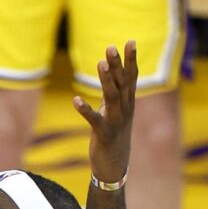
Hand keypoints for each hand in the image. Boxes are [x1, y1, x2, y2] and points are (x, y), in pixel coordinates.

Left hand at [74, 42, 136, 184]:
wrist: (115, 167)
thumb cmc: (113, 136)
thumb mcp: (115, 111)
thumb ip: (113, 92)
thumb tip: (110, 74)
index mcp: (128, 103)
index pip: (132, 77)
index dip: (131, 59)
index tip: (131, 41)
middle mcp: (125, 110)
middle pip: (122, 83)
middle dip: (117, 64)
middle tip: (111, 47)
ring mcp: (116, 122)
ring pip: (112, 97)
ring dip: (106, 80)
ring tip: (99, 63)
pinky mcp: (104, 134)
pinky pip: (95, 120)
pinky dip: (86, 110)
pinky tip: (76, 100)